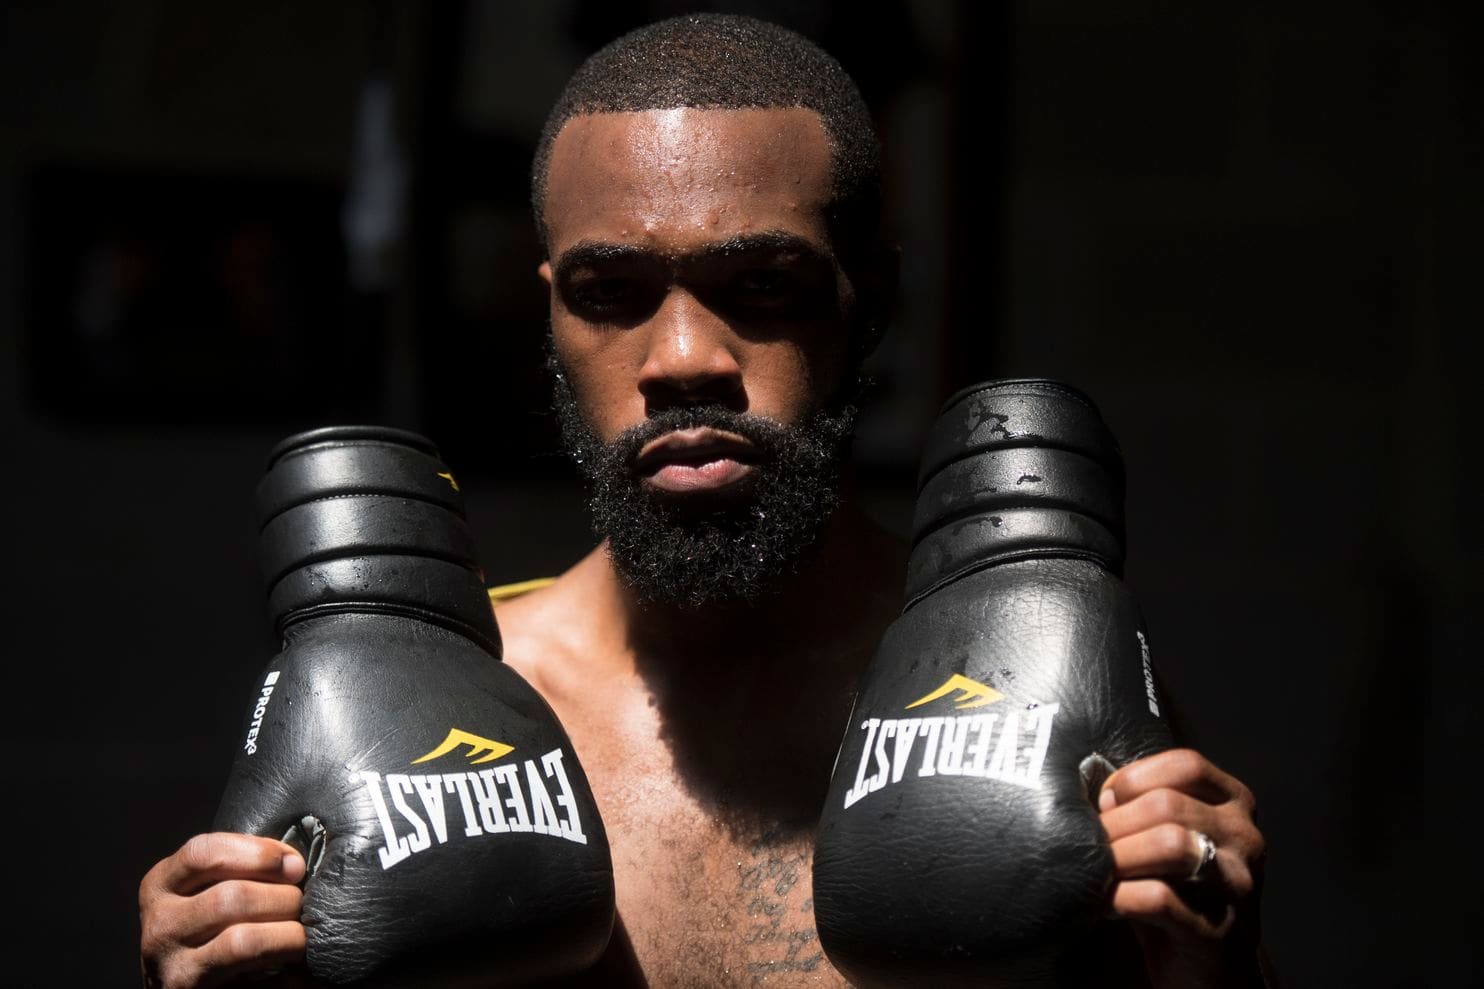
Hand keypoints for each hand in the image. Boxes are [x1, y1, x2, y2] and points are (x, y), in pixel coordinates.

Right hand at [139, 833, 307, 987]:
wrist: (191, 987)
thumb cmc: (211, 927)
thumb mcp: (207, 888)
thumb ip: (239, 868)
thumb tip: (293, 863)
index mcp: (161, 885)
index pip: (203, 854)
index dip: (258, 854)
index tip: (294, 865)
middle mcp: (161, 925)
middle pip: (230, 898)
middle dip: (282, 898)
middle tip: (302, 905)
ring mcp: (173, 966)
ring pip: (242, 941)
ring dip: (288, 935)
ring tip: (301, 936)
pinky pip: (252, 980)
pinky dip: (282, 972)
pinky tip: (293, 968)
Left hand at [1098, 749, 1266, 987]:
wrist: (1214, 967)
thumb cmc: (1180, 889)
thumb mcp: (1174, 834)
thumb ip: (1147, 805)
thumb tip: (1092, 788)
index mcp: (1235, 804)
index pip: (1186, 765)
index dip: (1134, 778)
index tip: (1105, 802)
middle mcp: (1245, 838)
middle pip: (1167, 804)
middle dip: (1116, 822)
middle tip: (1090, 843)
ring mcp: (1238, 884)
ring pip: (1170, 844)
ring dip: (1120, 855)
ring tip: (1098, 870)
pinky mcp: (1218, 929)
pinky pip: (1159, 898)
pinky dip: (1121, 896)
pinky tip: (1107, 902)